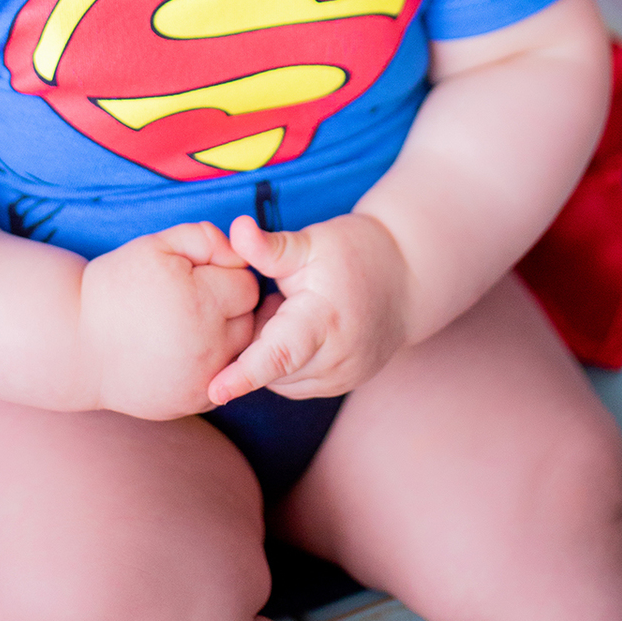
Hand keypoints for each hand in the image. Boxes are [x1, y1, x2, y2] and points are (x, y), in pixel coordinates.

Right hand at [75, 222, 258, 419]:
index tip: (196, 278)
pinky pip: (224, 379)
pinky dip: (211, 365)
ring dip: (225, 337)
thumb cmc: (117, 286)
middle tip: (190, 302)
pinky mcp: (193, 403)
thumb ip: (205, 238)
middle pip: (249, 321)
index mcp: (201, 303)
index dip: (223, 276)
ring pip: (241, 352)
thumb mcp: (156, 245)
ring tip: (187, 326)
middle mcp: (209, 347)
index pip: (247, 286)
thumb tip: (240, 253)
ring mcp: (202, 380)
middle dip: (228, 307)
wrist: (77, 343)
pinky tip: (182, 352)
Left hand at [206, 213, 410, 405]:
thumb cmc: (356, 252)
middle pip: (272, 367)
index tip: (214, 391)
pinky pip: (298, 383)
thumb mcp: (312, 242)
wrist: (407, 276)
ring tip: (293, 312)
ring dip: (274, 352)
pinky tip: (301, 328)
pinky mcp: (344, 385)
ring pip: (282, 380)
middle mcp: (336, 358)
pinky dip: (289, 362)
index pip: (279, 354)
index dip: (244, 374)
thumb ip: (270, 246)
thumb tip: (236, 229)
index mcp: (324, 321)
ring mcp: (343, 377)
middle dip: (258, 338)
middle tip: (277, 299)